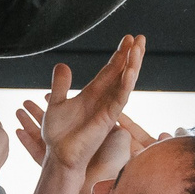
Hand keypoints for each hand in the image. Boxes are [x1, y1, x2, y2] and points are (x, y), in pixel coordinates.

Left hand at [27, 37, 143, 193]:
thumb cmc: (58, 135)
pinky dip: (126, 84)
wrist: (59, 156)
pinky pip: (120, 99)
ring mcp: (108, 108)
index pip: (110, 70)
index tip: (128, 39)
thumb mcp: (55, 104)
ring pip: (125, 83)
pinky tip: (130, 71)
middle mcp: (104, 99)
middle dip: (131, 55)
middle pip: (122, 72)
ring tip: (139, 47)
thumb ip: (60, 85)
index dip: (119, 55)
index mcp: (93, 94)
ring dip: (132, 65)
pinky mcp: (108, 118)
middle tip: (140, 37)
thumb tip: (62, 64)